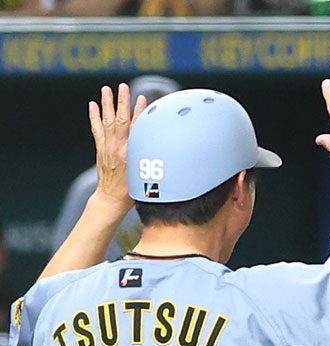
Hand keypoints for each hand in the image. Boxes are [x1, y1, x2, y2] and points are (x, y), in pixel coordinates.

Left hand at [89, 83, 146, 212]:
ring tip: (106, 89)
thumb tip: (160, 144)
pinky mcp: (100, 149)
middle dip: (122, 102)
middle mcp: (116, 148)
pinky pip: (97, 129)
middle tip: (122, 87)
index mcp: (130, 154)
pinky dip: (95, 117)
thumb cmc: (133, 191)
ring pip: (107, 121)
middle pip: (120, 120)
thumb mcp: (146, 174)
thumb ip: (151, 157)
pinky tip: (93, 105)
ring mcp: (106, 147)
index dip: (139, 112)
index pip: (136, 128)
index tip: (142, 98)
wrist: (111, 200)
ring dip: (106, 104)